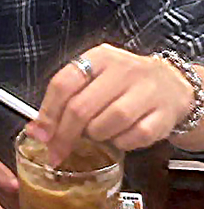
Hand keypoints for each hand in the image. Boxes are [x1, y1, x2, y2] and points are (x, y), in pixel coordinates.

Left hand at [27, 43, 193, 164]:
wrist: (172, 85)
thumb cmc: (123, 84)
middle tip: (57, 151)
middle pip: (82, 107)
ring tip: (97, 134)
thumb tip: (36, 130)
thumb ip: (65, 99)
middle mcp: (123, 69)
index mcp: (99, 57)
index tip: (39, 135)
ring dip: (96, 136)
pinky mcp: (163, 114)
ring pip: (108, 122)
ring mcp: (146, 91)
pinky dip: (122, 143)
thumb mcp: (94, 79)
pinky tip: (120, 137)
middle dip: (65, 135)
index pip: (64, 83)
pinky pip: (134, 137)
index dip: (47, 113)